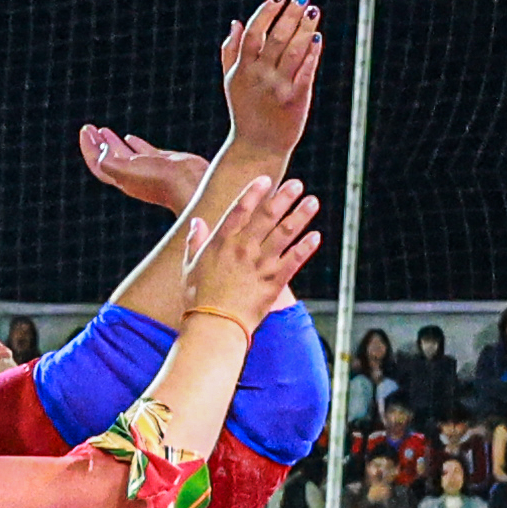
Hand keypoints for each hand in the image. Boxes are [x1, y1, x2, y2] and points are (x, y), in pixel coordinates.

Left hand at [78, 125, 208, 212]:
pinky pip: (142, 151)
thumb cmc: (159, 180)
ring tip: (103, 130)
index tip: (85, 131)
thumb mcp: (127, 171)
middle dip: (97, 143)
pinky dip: (134, 143)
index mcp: (121, 179)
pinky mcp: (161, 162)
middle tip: (89, 128)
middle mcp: (131, 175)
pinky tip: (129, 137)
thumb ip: (109, 163)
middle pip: (108, 158)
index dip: (89, 148)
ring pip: (124, 153)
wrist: (190, 183)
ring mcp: (147, 168)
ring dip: (112, 142)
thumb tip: (102, 151)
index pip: (98, 164)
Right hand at [190, 175, 322, 320]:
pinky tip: (316, 235)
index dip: (253, 192)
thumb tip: (197, 221)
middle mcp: (242, 249)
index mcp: (221, 243)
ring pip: (284, 234)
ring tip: (313, 201)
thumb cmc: (198, 299)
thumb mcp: (189, 267)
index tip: (266, 179)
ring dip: (300, 216)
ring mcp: (260, 265)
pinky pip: (294, 261)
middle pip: (267, 216)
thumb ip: (195, 242)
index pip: (240, 210)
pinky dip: (306, 247)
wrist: (214, 328)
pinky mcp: (274, 282)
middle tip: (297, 184)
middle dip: (283, 198)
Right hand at [217, 0, 321, 160]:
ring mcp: (278, 88)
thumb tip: (237, 22)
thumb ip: (231, 51)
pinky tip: (317, 37)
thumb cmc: (244, 110)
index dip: (266, 12)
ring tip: (313, 11)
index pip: (254, 34)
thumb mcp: (231, 81)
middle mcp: (260, 77)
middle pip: (277, 38)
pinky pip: (306, 72)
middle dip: (290, 14)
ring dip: (305, 28)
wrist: (257, 146)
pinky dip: (312, 53)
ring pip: (294, 51)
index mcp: (242, 69)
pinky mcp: (296, 100)